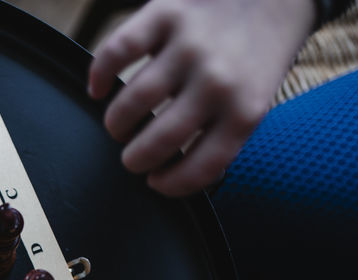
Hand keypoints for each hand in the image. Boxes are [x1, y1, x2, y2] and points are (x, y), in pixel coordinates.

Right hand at [88, 0, 315, 195]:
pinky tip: (99, 88)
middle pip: (159, 140)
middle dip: (136, 159)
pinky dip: (100, 74)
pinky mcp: (166, 13)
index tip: (155, 181)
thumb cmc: (258, 55)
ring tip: (120, 125)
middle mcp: (217, 80)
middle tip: (132, 156)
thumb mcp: (257, 101)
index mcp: (245, 110)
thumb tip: (181, 173)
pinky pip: (118, 51)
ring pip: (133, 101)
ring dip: (117, 123)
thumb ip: (223, 136)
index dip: (169, 184)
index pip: (199, 167)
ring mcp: (190, 46)